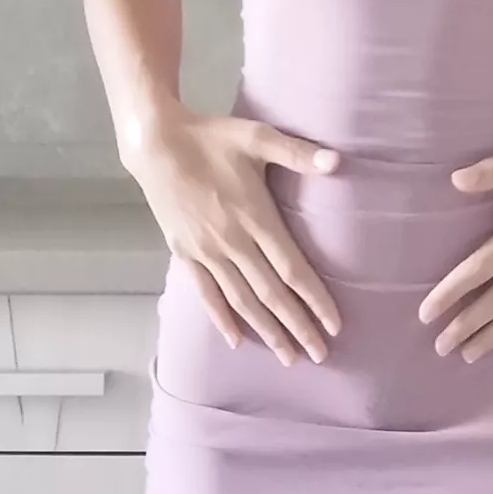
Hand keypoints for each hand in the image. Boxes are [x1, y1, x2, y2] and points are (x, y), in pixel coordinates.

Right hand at [126, 104, 341, 365]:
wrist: (155, 143)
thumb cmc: (211, 137)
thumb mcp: (257, 136)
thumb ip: (297, 153)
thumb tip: (337, 161)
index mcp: (255, 217)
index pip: (292, 269)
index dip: (315, 300)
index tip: (335, 325)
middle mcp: (232, 242)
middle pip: (271, 294)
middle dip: (297, 327)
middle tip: (321, 355)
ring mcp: (206, 251)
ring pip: (241, 301)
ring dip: (266, 331)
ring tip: (287, 356)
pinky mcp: (184, 253)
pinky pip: (206, 293)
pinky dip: (222, 318)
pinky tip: (236, 340)